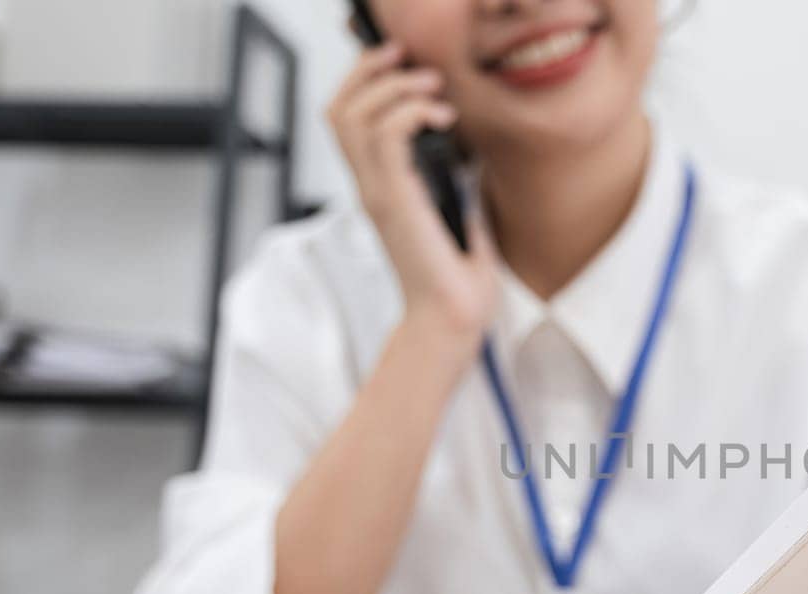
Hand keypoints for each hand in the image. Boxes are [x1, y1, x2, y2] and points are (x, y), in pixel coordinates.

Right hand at [328, 42, 499, 340]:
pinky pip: (386, 134)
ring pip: (355, 114)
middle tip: (408, 59)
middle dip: (370, 70)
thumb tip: (467, 160)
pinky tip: (442, 116)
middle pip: (339, 108)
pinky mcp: (394, 200)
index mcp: (381, 189)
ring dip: (394, 85)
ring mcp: (378, 193)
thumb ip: (454, 187)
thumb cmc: (458, 282)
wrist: (452, 320)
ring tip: (432, 86)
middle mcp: (371, 187)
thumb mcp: (459, 218)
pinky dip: (411, 110)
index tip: (404, 66)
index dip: (365, 82)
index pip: (348, 121)